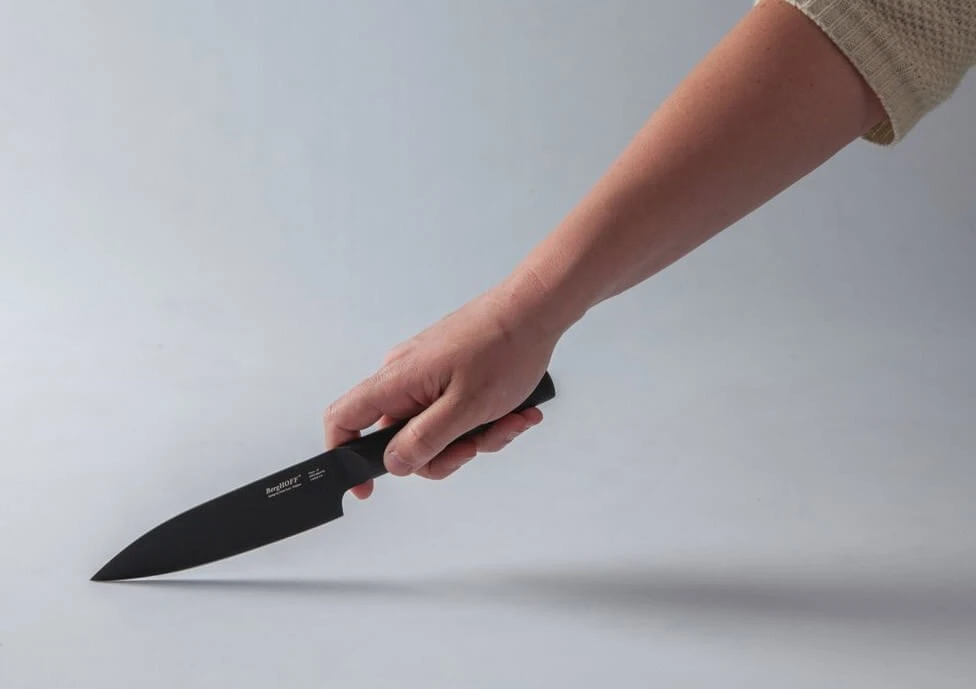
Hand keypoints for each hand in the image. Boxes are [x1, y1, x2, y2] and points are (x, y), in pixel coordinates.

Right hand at [324, 283, 560, 498]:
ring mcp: (428, 375)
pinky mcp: (450, 374)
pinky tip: (515, 411)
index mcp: (397, 380)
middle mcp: (404, 376)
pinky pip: (456, 412)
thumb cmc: (504, 347)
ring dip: (475, 436)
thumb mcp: (465, 407)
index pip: (344, 420)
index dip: (346, 457)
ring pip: (436, 429)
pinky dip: (484, 419)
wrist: (535, 310)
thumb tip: (394, 463)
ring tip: (508, 420)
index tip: (368, 487)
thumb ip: (425, 440)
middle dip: (445, 452)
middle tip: (476, 444)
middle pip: (401, 438)